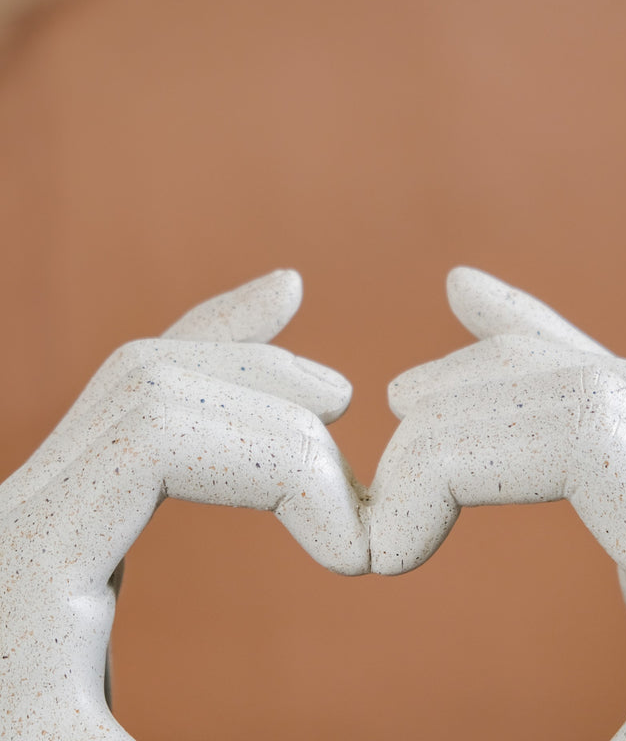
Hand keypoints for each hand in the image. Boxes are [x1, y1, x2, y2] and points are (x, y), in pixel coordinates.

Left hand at [0, 270, 367, 739]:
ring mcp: (46, 490)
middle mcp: (24, 503)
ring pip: (151, 370)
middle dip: (281, 424)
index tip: (352, 555)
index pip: (162, 435)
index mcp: (27, 558)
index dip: (282, 468)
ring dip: (252, 366)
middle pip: (162, 386)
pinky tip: (275, 301)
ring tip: (334, 394)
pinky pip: (144, 392)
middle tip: (357, 493)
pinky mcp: (77, 497)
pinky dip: (214, 340)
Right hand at [369, 267, 625, 738]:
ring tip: (407, 394)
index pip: (583, 437)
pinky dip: (533, 342)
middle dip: (455, 423)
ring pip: (597, 379)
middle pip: (583, 395)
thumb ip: (498, 739)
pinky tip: (474, 301)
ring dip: (488, 370)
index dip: (455, 462)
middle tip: (381, 493)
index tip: (387, 551)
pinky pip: (606, 400)